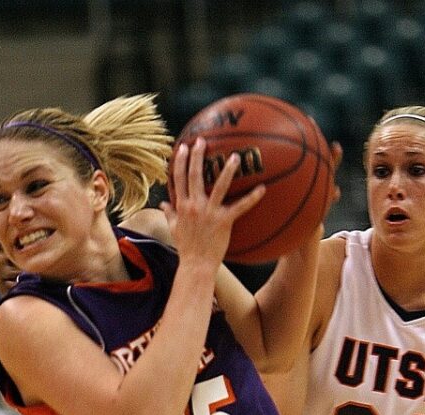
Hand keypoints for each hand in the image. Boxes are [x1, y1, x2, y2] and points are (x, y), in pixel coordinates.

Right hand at [160, 138, 265, 267]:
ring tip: (235, 157)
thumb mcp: (173, 229)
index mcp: (182, 206)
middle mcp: (194, 206)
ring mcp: (209, 212)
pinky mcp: (224, 221)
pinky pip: (240, 207)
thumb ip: (169, 213)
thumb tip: (162, 204)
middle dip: (197, 156)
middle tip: (202, 140)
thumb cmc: (186, 248)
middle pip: (194, 176)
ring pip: (219, 186)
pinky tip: (262, 188)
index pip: (178, 178)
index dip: (180, 161)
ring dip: (227, 171)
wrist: (196, 265)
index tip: (183, 146)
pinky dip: (252, 198)